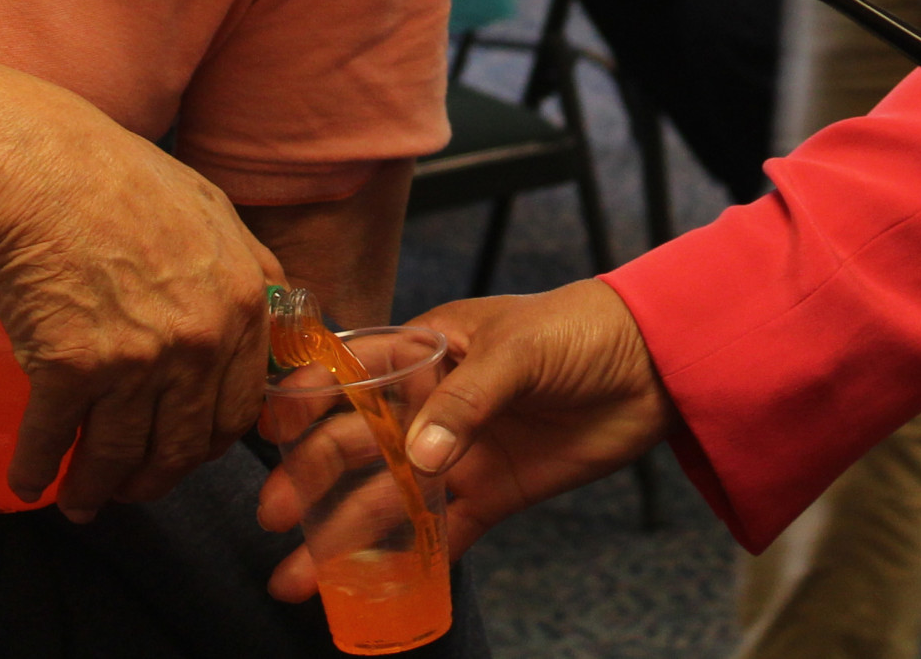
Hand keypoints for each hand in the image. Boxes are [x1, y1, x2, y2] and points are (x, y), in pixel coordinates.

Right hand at [0, 127, 286, 520]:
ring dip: (96, 488)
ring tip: (79, 500)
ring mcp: (135, 362)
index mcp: (239, 308)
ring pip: (119, 455)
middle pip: (182, 445)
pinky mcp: (71, 370)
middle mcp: (197, 345)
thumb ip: (251, 266)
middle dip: (156, 478)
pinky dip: (35, 470)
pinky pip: (52, 439)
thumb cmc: (125, 179)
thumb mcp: (215, 211)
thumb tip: (272, 308)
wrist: (47, 171)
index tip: (184, 451)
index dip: (207, 442)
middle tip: (133, 485)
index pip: (237, 409)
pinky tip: (26, 483)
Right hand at [257, 279, 672, 601]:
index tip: (266, 430)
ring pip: (388, 501)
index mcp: (425, 349)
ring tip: (297, 579)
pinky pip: (443, 534)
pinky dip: (411, 563)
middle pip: (355, 447)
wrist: (654, 364)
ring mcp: (458, 453)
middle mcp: (428, 405)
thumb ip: (466, 399)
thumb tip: (417, 457)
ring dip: (342, 538)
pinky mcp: (492, 494)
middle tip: (273, 520)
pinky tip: (373, 592)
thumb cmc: (580, 329)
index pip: (349, 374)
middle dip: (308, 482)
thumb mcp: (519, 348)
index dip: (305, 401)